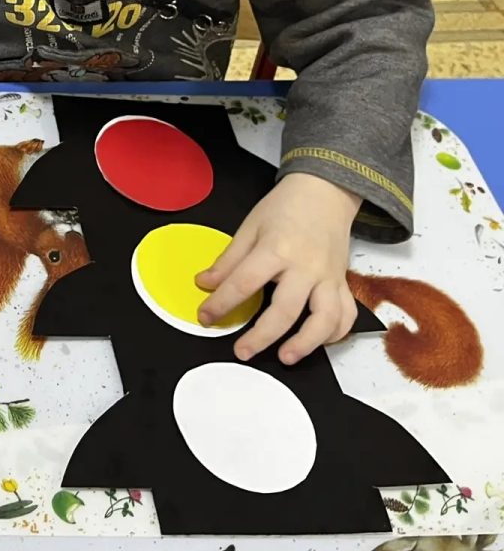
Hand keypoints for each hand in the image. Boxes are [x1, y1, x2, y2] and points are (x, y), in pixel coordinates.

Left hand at [196, 172, 361, 363]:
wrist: (325, 192)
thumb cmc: (284, 208)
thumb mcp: (249, 227)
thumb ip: (228, 260)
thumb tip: (204, 284)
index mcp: (277, 249)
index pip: (244, 283)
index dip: (221, 304)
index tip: (205, 317)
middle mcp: (306, 267)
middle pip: (285, 310)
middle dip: (261, 336)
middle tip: (241, 352)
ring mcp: (329, 277)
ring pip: (325, 319)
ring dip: (306, 343)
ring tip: (285, 358)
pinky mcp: (343, 283)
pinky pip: (346, 315)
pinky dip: (335, 334)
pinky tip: (317, 343)